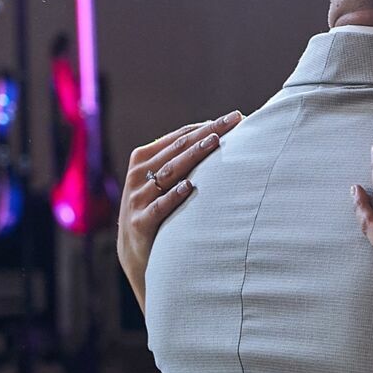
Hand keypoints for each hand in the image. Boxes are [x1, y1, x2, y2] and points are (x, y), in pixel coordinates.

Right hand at [117, 111, 240, 310]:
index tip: (236, 117)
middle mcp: (138, 175)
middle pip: (178, 148)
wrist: (137, 255)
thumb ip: (182, 160)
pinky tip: (189, 187)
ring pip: (169, 171)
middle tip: (235, 120)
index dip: (207, 124)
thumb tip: (220, 135)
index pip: (180, 136)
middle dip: (208, 132)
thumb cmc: (158, 210)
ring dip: (193, 156)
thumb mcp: (162, 183)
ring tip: (215, 142)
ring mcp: (138, 199)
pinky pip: (159, 207)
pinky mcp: (140, 223)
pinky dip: (174, 196)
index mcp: (144, 159)